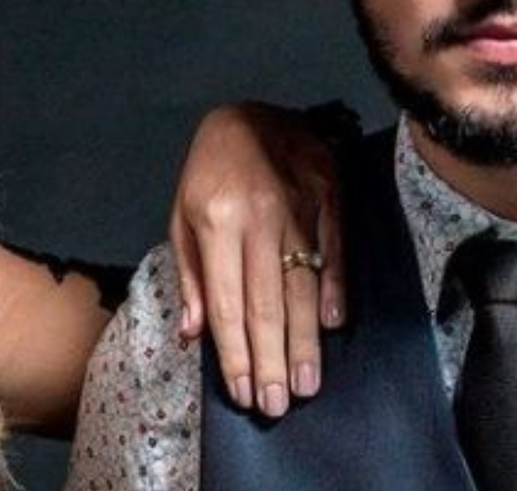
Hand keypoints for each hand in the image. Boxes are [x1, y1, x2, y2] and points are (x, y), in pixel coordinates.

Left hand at [170, 102, 349, 417]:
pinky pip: (334, 251)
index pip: (226, 302)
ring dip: (304, 341)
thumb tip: (194, 336)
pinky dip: (334, 290)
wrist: (250, 111)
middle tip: (277, 406)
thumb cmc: (209, 170)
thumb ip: (190, 274)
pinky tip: (331, 326)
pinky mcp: (329, 195)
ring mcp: (298, 206)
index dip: (235, 352)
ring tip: (305, 385)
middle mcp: (258, 217)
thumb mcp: (182, 214)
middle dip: (271, 360)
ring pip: (302, 286)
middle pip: (266, 303)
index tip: (243, 392)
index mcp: (215, 221)